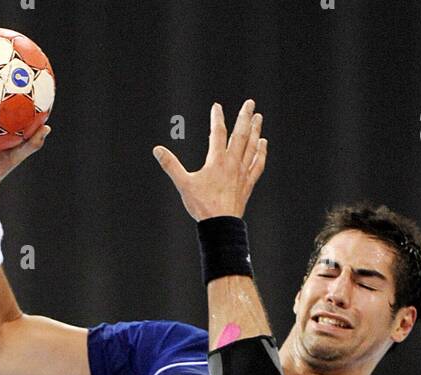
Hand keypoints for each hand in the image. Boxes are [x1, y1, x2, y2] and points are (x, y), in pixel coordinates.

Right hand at [153, 99, 266, 221]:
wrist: (221, 226)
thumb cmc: (202, 206)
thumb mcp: (183, 184)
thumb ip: (171, 165)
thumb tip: (157, 150)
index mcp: (217, 161)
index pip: (218, 133)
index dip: (217, 118)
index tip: (217, 106)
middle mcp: (232, 163)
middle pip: (241, 135)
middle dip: (245, 117)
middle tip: (250, 103)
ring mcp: (242, 173)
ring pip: (252, 147)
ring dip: (256, 131)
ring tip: (258, 118)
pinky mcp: (248, 183)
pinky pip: (257, 164)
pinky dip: (261, 153)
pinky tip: (263, 144)